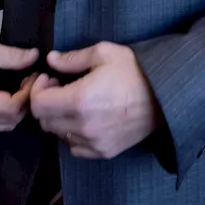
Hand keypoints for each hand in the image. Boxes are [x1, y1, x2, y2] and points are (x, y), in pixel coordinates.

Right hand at [0, 38, 38, 132]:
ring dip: (18, 109)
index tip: (35, 77)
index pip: (12, 108)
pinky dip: (7, 114)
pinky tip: (11, 96)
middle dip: (26, 102)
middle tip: (31, 81)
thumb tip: (35, 56)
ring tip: (22, 87)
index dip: (28, 94)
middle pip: (11, 120)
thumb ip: (12, 56)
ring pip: (5, 125)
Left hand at [29, 43, 159, 158]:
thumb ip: (73, 58)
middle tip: (59, 87)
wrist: (166, 97)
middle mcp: (84, 126)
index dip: (38, 89)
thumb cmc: (136, 72)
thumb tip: (52, 60)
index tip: (48, 78)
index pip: (38, 104)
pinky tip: (84, 119)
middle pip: (45, 121)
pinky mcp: (105, 152)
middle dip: (46, 102)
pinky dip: (72, 135)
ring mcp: (94, 142)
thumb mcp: (105, 53)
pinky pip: (75, 147)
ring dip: (58, 119)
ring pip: (58, 135)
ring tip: (73, 102)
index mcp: (80, 100)